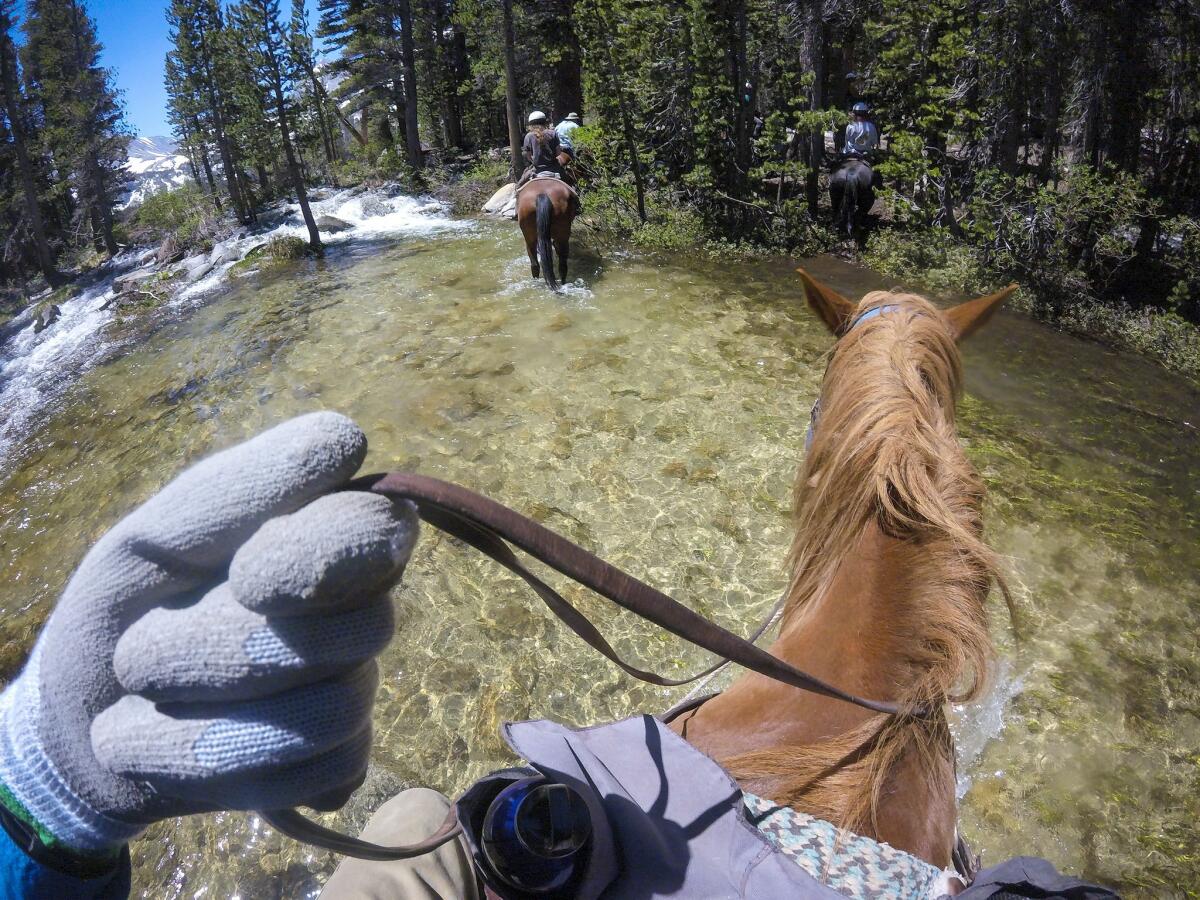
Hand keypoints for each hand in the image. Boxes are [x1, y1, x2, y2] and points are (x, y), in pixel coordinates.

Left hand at [0, 412, 415, 855]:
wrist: (79, 717)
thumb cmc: (125, 605)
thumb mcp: (156, 536)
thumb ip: (243, 486)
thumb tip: (350, 444)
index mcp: (325, 538)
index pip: (382, 528)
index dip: (321, 555)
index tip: (245, 572)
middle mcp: (356, 610)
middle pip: (363, 630)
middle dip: (226, 649)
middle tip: (141, 651)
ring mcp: (351, 689)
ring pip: (333, 711)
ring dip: (205, 720)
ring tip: (141, 702)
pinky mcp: (334, 766)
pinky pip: (318, 775)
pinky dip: (212, 769)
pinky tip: (169, 750)